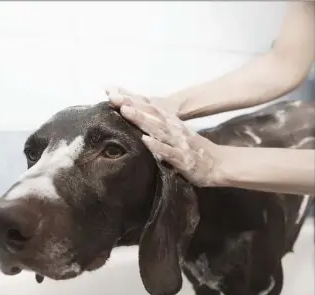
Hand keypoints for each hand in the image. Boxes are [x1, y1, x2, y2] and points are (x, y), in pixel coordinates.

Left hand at [105, 88, 221, 186]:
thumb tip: (141, 122)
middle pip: (152, 114)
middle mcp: (174, 130)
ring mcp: (179, 143)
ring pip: (159, 129)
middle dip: (133, 105)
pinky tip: (146, 140)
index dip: (132, 100)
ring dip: (142, 119)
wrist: (219, 164)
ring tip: (126, 111)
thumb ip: (161, 128)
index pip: (150, 108)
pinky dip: (157, 146)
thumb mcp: (177, 135)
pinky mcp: (183, 159)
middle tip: (114, 97)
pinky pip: (169, 152)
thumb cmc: (195, 151)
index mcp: (171, 124)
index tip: (113, 93)